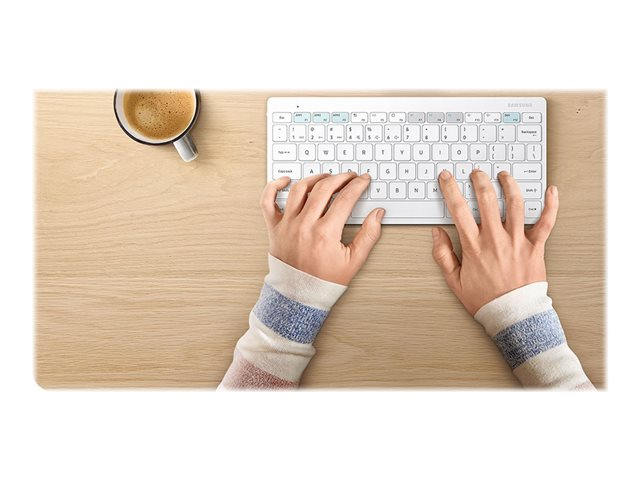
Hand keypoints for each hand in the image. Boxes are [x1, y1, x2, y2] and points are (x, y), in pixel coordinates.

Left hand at [260, 172, 385, 284]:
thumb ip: (369, 235)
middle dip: (340, 178)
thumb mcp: (354, 261)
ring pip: (300, 189)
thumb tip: (378, 214)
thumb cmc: (324, 281)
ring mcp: (287, 225)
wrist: (299, 295)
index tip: (363, 180)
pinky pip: (268, 201)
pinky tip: (286, 180)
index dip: (358, 185)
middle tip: (349, 176)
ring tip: (326, 177)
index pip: (345, 199)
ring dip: (315, 178)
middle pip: (324, 188)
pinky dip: (274, 187)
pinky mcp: (274, 228)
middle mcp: (304, 225)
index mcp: (325, 233)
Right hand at [432, 169, 558, 314]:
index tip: (447, 178)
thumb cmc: (485, 300)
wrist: (513, 316)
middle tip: (477, 173)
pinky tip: (551, 191)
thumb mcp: (454, 281)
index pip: (458, 210)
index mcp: (474, 246)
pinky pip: (546, 222)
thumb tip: (437, 233)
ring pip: (515, 204)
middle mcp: (495, 239)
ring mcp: (517, 241)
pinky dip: (550, 205)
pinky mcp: (535, 247)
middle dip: (480, 181)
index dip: (450, 189)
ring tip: (503, 175)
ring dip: (508, 185)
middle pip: (487, 199)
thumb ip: (442, 255)